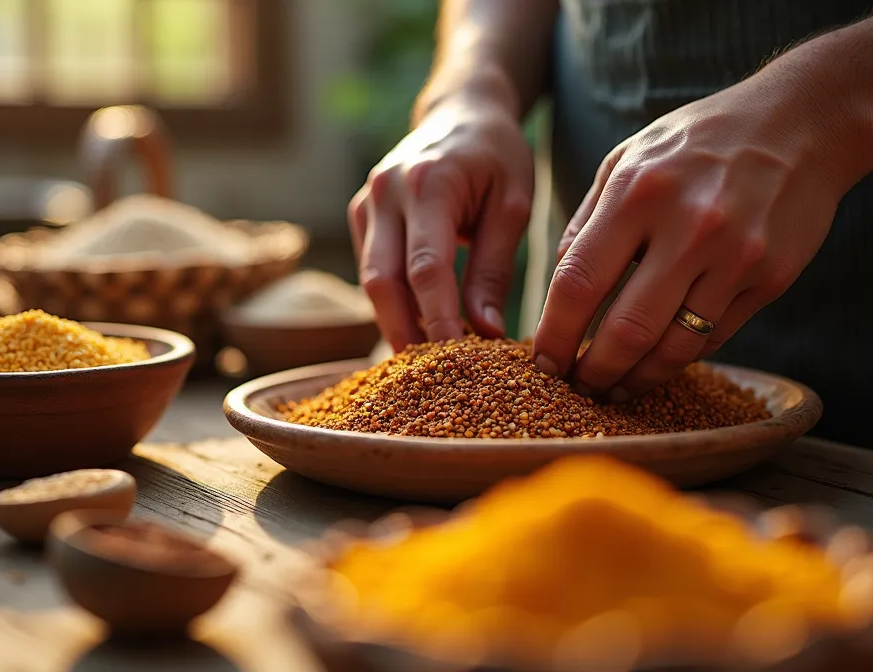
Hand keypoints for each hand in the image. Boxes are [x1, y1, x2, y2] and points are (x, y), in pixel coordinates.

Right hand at [349, 99, 533, 348]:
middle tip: (435, 379)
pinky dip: (391, 303)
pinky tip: (417, 329)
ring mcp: (365, 202)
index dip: (439, 320)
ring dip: (396, 324)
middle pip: (384, 282)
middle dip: (407, 333)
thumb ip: (495, 269)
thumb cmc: (496, 156)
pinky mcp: (360, 215)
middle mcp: (386, 192)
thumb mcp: (512, 206)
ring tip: (428, 363)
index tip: (460, 360)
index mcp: (429, 184)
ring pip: (370, 282)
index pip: (427, 269)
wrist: (461, 111)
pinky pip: (370, 270)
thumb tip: (486, 332)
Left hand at [532, 79, 847, 399]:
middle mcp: (688, 227)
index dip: (555, 333)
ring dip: (636, 379)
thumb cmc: (697, 143)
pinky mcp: (771, 279)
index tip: (543, 362)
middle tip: (577, 388)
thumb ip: (587, 222)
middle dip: (593, 372)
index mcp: (638, 192)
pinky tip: (659, 360)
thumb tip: (558, 290)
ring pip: (674, 347)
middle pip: (626, 330)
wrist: (801, 124)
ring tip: (614, 387)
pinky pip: (714, 337)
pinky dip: (679, 356)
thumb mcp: (627, 159)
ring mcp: (736, 257)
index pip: (578, 283)